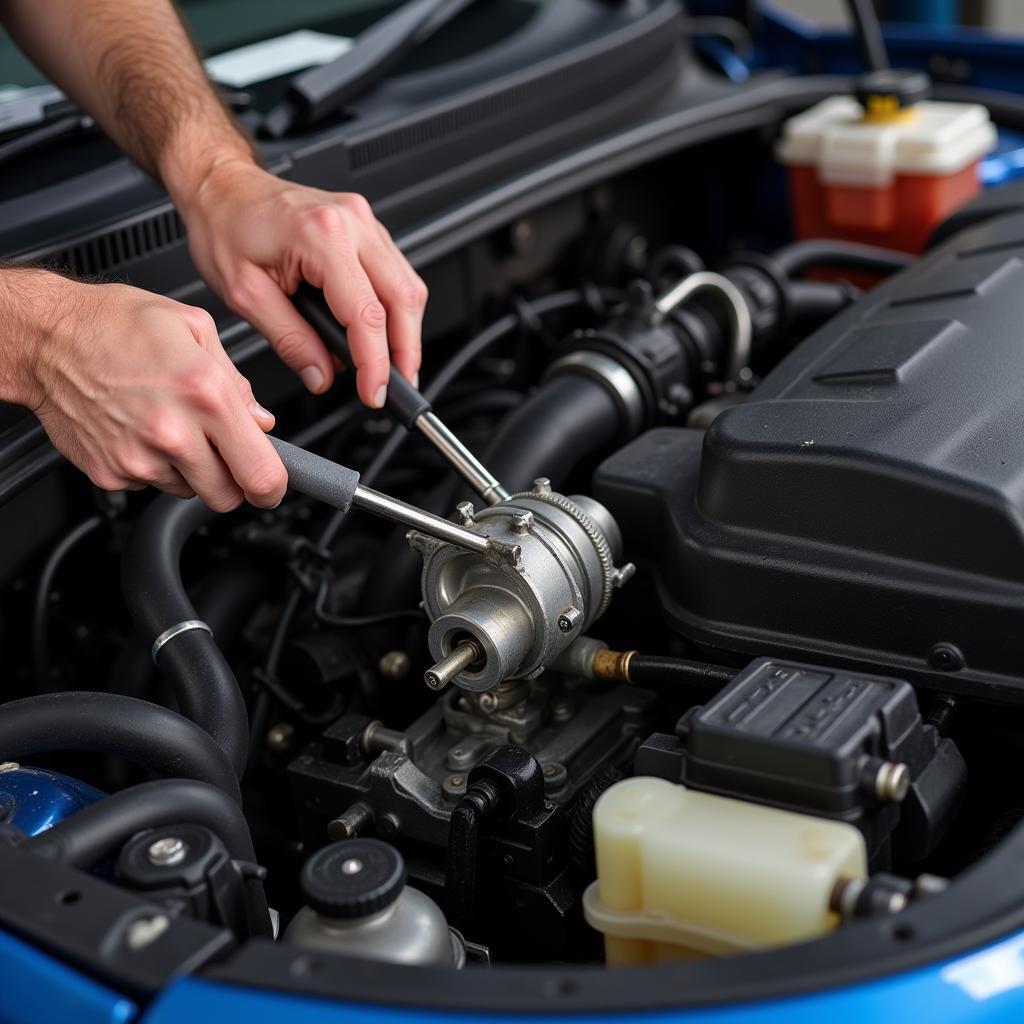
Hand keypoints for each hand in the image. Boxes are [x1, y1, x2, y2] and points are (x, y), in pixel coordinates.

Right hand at [7, 271, 286, 510]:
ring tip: (170, 427)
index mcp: (204, 394)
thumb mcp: (193, 328)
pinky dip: (155, 467)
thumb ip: (237, 381)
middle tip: (220, 452)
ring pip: (190, 492)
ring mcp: (138, 457)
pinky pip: (151, 486)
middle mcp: (172, 431)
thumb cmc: (113, 323)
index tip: (273, 485)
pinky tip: (141, 431)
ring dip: (191, 471)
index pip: (260, 472)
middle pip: (226, 497)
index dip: (274, 487)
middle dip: (232, 481)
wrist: (45, 337)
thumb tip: (260, 420)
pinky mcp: (110, 473)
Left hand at [178, 159, 426, 407]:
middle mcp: (352, 222)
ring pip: (408, 286)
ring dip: (405, 332)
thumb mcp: (244, 294)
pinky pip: (397, 273)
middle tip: (396, 387)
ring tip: (390, 367)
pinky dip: (395, 309)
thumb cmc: (225, 225)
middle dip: (406, 351)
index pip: (366, 314)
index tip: (374, 392)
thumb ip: (289, 340)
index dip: (375, 362)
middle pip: (403, 298)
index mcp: (321, 235)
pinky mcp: (367, 228)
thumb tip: (321, 375)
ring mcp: (364, 221)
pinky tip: (382, 334)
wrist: (221, 185)